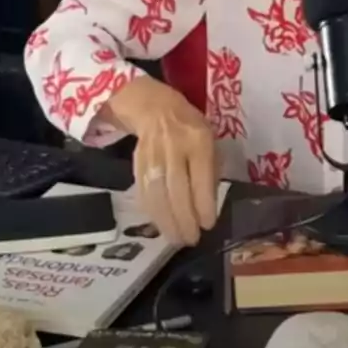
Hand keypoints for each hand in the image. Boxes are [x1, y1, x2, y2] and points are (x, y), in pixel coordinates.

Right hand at [105, 76, 217, 246]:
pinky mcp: (137, 164)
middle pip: (177, 189)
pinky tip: (160, 224)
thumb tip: (208, 206)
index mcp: (198, 140)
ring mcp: (152, 156)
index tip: (208, 225)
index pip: (201, 176)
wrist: (155, 108)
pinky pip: (144, 192)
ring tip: (176, 239)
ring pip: (157, 194)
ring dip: (166, 221)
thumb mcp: (210, 139)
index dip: (203, 204)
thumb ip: (210, 170)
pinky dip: (152, 212)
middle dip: (184, 219)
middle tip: (190, 240)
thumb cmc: (190, 128)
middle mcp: (174, 147)